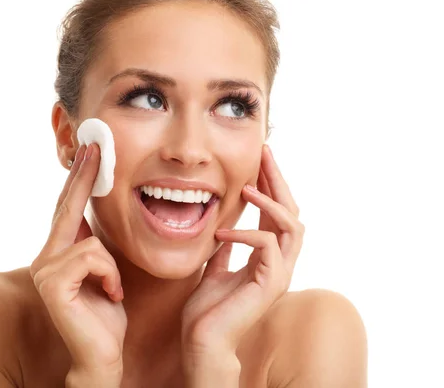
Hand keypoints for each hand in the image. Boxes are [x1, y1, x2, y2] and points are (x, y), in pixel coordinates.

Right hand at [30, 144, 126, 383]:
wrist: (102, 355)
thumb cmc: (106, 316)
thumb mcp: (105, 271)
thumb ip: (94, 245)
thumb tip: (96, 213)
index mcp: (58, 253)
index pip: (67, 208)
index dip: (78, 179)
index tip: (90, 151)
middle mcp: (45, 257)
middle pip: (66, 208)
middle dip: (83, 176)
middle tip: (94, 146)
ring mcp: (44, 270)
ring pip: (90, 241)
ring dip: (111, 267)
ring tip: (112, 290)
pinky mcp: (52, 284)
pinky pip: (92, 257)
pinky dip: (110, 275)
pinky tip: (110, 295)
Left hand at [182, 144, 304, 363]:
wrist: (202, 341)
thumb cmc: (207, 310)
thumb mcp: (215, 268)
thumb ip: (226, 249)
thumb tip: (223, 229)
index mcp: (267, 258)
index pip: (276, 213)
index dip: (270, 184)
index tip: (258, 159)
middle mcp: (280, 263)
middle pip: (292, 212)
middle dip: (278, 180)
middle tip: (264, 154)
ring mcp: (279, 274)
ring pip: (292, 226)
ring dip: (271, 202)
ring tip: (247, 187)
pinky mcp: (270, 284)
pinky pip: (268, 246)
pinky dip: (246, 233)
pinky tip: (223, 232)